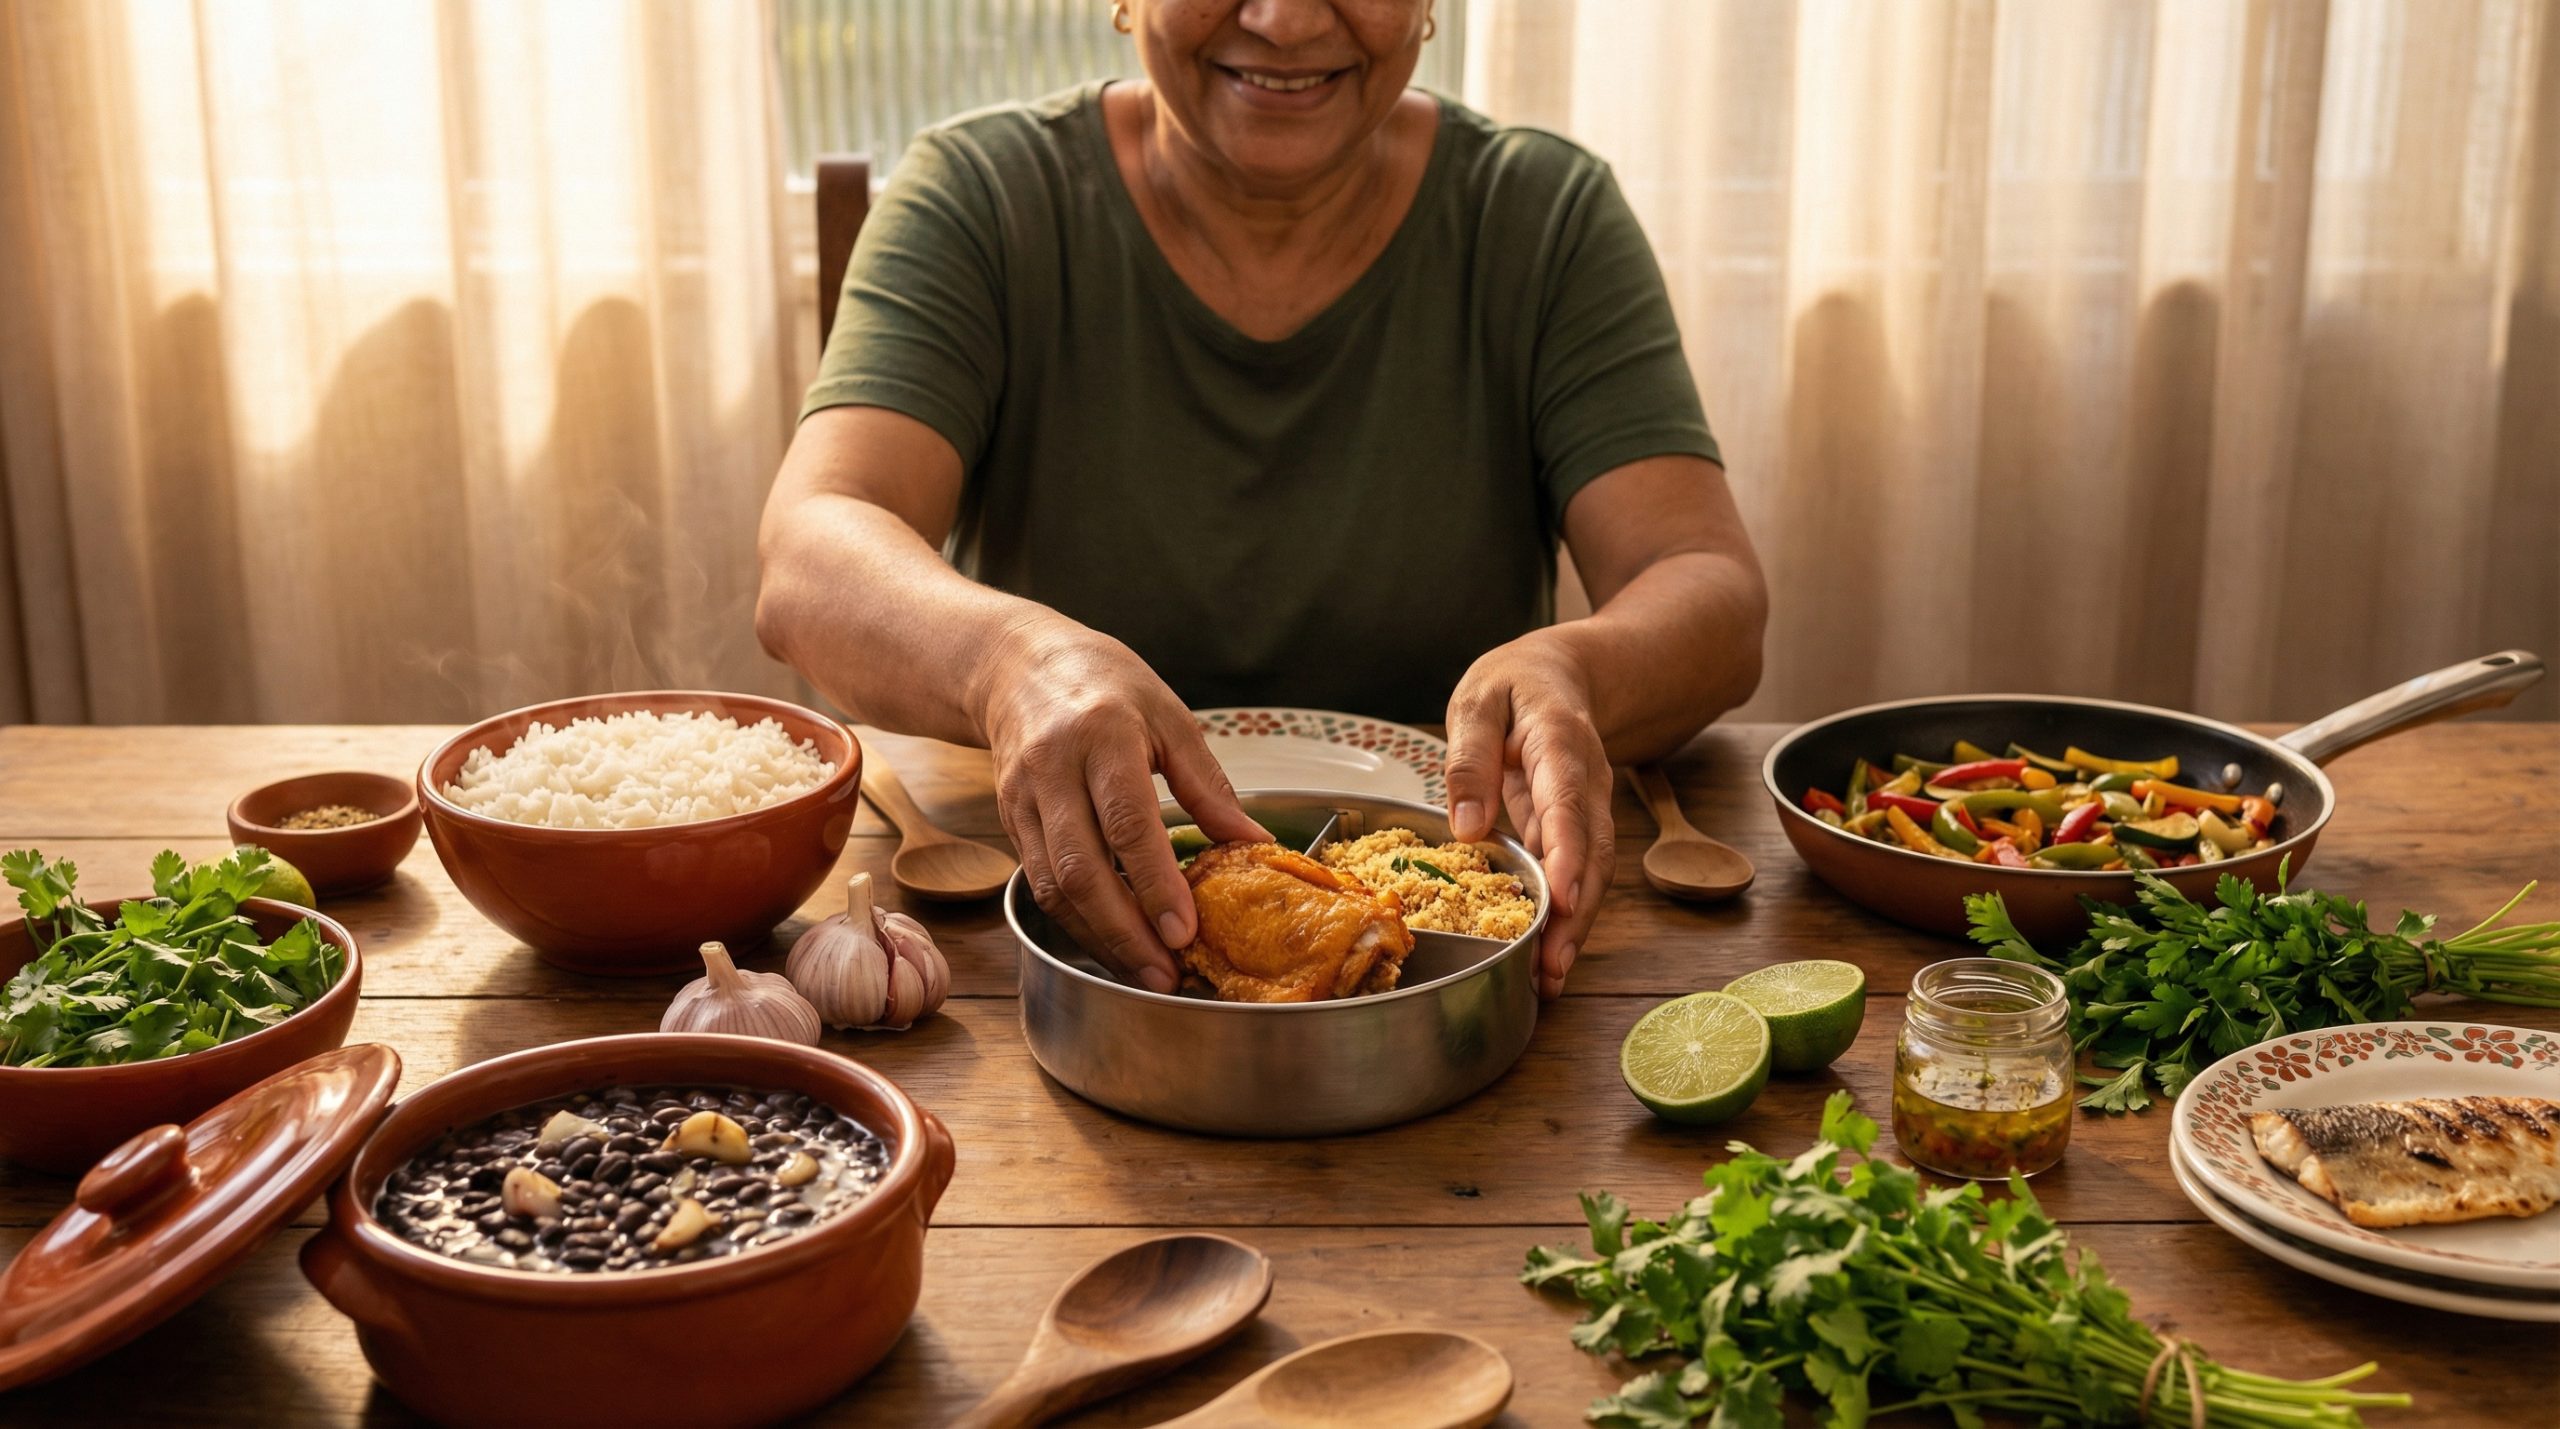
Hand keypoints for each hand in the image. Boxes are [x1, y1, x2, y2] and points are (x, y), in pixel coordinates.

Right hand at [977, 615, 1265, 991]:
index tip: (1184, 931)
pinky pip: (1039, 884)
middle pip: (1080, 868)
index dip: (1155, 883)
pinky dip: (1077, 922)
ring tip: (1144, 973)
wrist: (1016, 666)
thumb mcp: (1169, 716)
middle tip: (1165, 975)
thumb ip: (1207, 785)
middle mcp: (1054, 770)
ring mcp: (1023, 799)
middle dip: (1124, 932)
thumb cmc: (1104, 684)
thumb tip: (1253, 842)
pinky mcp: (1010, 822)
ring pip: (1053, 887)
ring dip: (1099, 939)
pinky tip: (1112, 944)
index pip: (1127, 822)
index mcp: (1104, 735)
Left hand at [1444, 635, 1613, 998]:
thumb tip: (1467, 829)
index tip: (1562, 899)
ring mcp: (1587, 809)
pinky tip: (1547, 956)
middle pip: (1592, 852)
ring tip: (1549, 978)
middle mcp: (1586, 783)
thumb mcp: (1478, 701)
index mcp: (1560, 743)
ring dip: (1574, 927)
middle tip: (1552, 965)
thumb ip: (1470, 759)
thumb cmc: (1515, 685)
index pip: (1568, 803)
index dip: (1566, 854)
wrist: (1559, 675)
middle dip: (1576, 913)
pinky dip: (1566, 917)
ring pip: (1591, 873)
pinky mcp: (1575, 830)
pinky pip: (1576, 875)